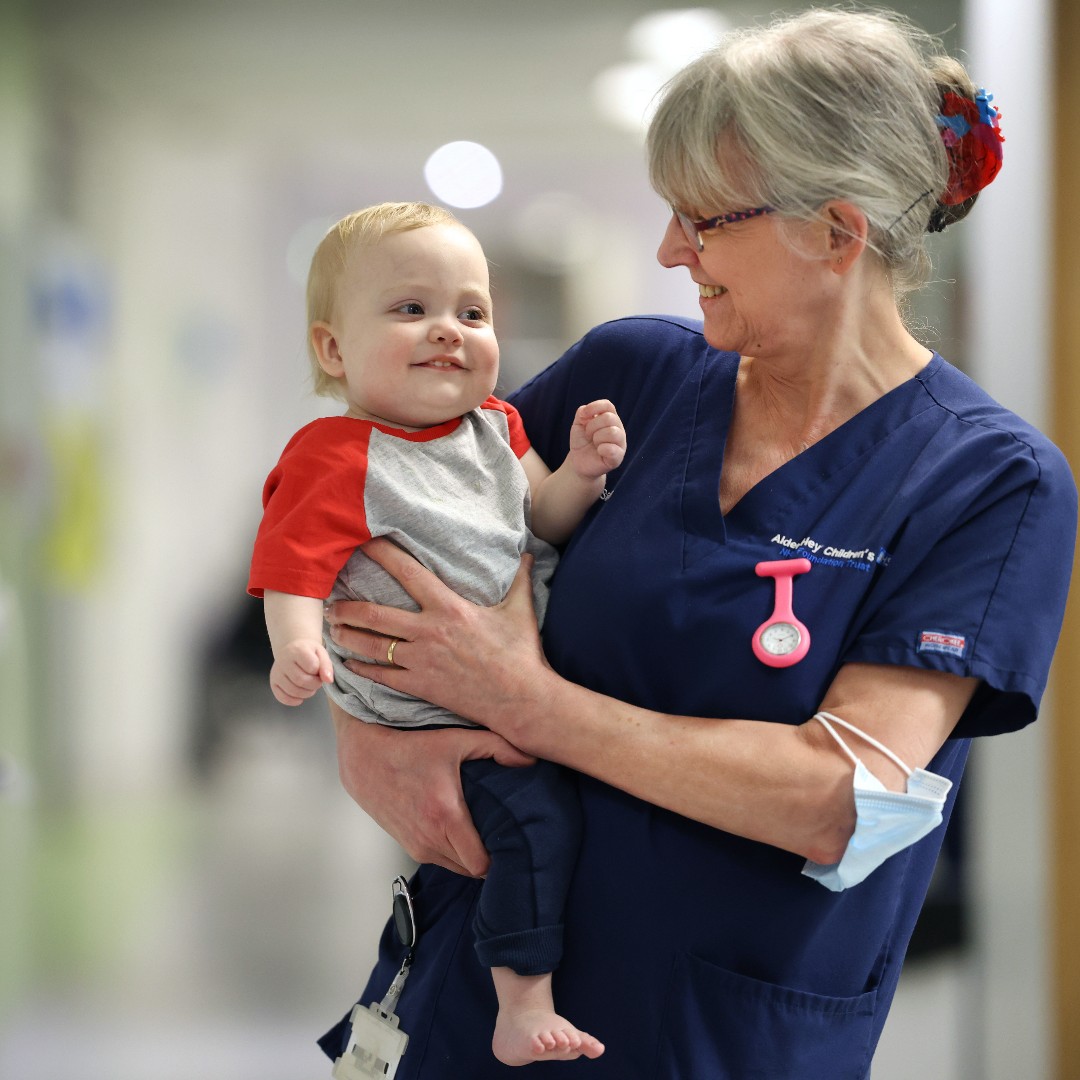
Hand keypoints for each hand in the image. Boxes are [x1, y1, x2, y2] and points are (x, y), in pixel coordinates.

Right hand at [269, 640, 333, 705]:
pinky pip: (282, 697)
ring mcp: (276, 673)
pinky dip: (294, 701)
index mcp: (297, 650)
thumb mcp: (321, 653)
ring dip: (306, 693)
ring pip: (293, 690)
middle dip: (314, 685)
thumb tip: (328, 680)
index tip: (318, 670)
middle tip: (317, 681)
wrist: (292, 649)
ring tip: (310, 687)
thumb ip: (326, 666)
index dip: (318, 672)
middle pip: (301, 680)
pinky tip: (300, 696)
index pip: (312, 666)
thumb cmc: (309, 652)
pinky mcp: (273, 683)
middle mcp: (283, 661)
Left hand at [324, 538, 553, 736]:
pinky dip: (362, 669)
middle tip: (330, 600)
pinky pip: (382, 676)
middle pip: (375, 614)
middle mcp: (428, 632)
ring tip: (334, 628)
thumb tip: (530, 554)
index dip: (383, 555)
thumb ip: (520, 580)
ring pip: (372, 646)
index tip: (365, 544)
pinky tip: (349, 663)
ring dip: (349, 636)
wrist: (519, 699)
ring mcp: (421, 661)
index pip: (408, 573)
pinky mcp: (420, 686)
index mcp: (449, 608)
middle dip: (348, 606)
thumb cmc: (520, 654)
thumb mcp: (521, 611)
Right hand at [332, 702, 535, 876]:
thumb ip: (498, 747)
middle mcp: (428, 838)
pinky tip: (457, 829)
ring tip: (480, 832)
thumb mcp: (456, 739)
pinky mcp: (405, 844)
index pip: (481, 865)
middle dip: (488, 858)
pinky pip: (438, 859)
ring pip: (454, 867)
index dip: (499, 858)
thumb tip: (531, 760)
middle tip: (502, 836)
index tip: (511, 841)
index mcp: (445, 816)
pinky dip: (450, 850)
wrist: (363, 755)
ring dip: (468, 855)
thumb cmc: (411, 745)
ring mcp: (415, 845)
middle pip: (471, 870)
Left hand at [568, 399, 625, 478]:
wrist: (579, 462)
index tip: (582, 417)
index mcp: (610, 418)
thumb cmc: (582, 442)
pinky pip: (613, 449)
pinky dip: (602, 449)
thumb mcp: (578, 425)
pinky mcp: (618, 457)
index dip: (594, 407)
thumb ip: (582, 414)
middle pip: (609, 418)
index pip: (608, 405)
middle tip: (588, 435)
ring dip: (597, 438)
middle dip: (592, 426)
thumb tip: (585, 410)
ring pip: (613, 432)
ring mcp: (620, 443)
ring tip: (594, 444)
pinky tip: (599, 451)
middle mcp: (618, 429)